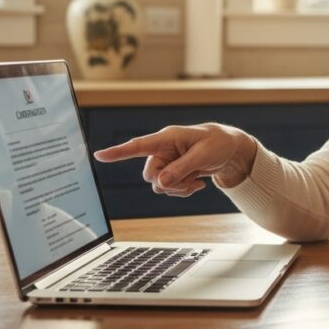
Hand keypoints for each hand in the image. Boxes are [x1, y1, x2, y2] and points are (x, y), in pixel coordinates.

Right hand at [93, 123, 256, 196]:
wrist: (229, 149)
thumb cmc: (217, 144)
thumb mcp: (202, 156)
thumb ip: (181, 169)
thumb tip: (160, 183)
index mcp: (167, 138)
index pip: (138, 146)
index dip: (118, 152)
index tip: (99, 155)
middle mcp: (163, 150)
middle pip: (150, 174)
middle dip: (168, 183)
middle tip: (190, 180)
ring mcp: (167, 162)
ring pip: (159, 185)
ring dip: (177, 188)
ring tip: (196, 181)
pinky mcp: (173, 172)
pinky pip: (169, 188)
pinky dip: (182, 190)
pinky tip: (198, 184)